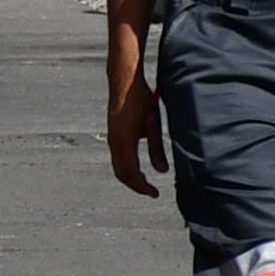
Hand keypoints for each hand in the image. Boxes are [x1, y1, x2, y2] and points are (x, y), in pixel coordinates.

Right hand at [105, 63, 163, 195]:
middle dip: (136, 185)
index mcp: (124, 141)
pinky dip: (126, 168)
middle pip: (121, 173)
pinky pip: (117, 158)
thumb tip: (162, 170)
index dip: (143, 186)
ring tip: (145, 183)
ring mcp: (112, 138)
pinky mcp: (113, 134)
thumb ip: (157, 148)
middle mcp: (114, 142)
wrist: (123, 82)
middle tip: (151, 192)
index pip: (131, 173)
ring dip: (130, 177)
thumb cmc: (139, 99)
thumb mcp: (153, 124)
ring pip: (118, 166)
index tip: (155, 193)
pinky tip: (137, 168)